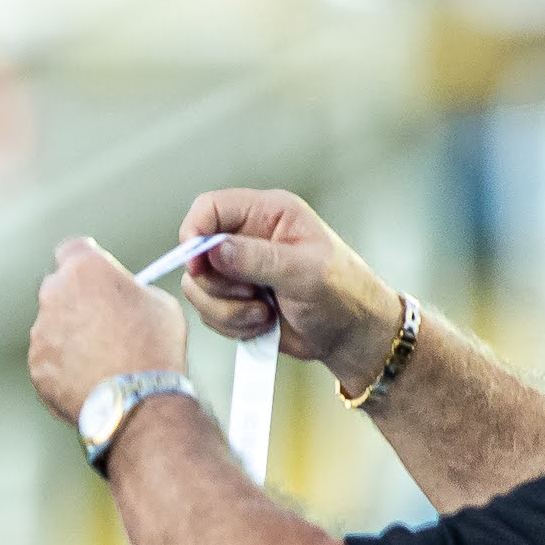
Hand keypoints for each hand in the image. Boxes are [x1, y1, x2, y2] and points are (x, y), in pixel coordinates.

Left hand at [28, 237, 189, 423]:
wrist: (138, 401)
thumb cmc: (155, 347)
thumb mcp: (159, 302)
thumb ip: (131, 289)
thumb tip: (123, 295)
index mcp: (84, 270)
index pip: (72, 249)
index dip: (86, 261)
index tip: (96, 274)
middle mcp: (54, 296)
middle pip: (59, 288)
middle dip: (76, 299)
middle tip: (103, 320)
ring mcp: (41, 333)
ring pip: (52, 327)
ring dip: (70, 335)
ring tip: (102, 359)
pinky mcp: (37, 367)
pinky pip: (50, 360)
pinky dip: (65, 367)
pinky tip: (91, 379)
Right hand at [168, 189, 401, 391]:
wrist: (350, 336)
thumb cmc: (342, 294)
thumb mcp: (304, 273)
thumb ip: (256, 258)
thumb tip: (212, 249)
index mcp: (268, 214)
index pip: (211, 208)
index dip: (194, 233)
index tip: (197, 267)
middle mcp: (248, 238)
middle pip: (198, 254)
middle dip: (218, 285)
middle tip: (252, 297)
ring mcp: (239, 271)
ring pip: (199, 289)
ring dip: (227, 311)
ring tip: (264, 315)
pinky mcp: (235, 301)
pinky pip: (209, 313)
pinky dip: (231, 326)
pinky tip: (262, 324)